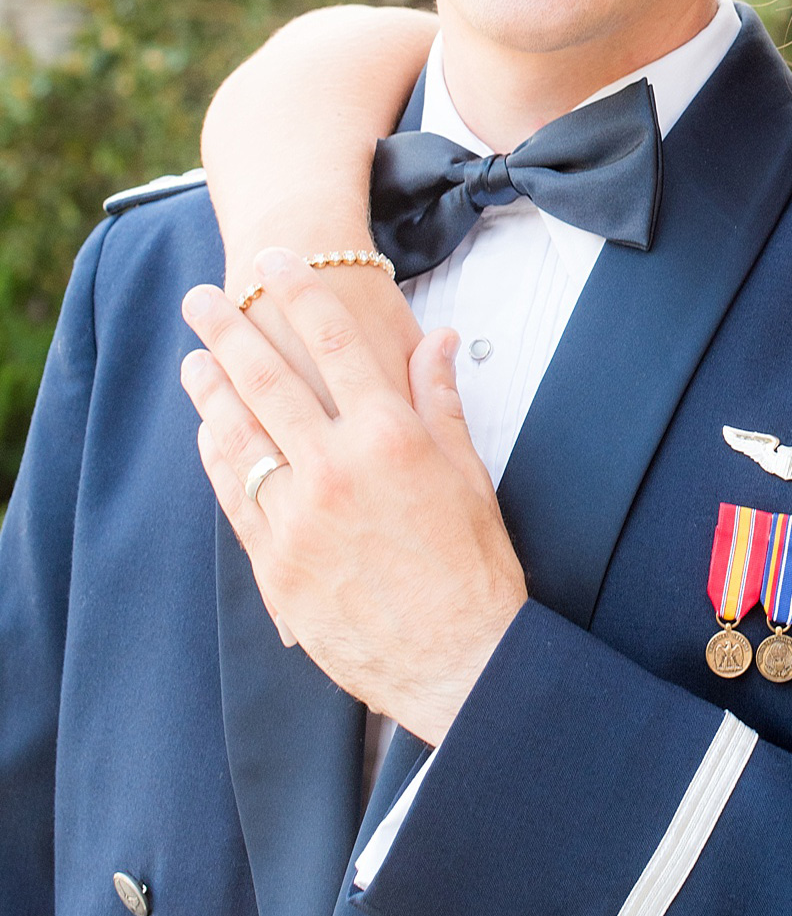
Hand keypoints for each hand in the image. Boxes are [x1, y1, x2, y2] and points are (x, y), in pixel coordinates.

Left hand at [181, 250, 526, 743]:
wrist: (455, 657)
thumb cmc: (472, 566)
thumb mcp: (468, 472)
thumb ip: (440, 401)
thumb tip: (440, 340)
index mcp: (390, 437)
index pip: (334, 343)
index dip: (301, 293)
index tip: (277, 258)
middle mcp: (337, 467)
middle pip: (269, 379)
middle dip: (230, 330)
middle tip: (202, 296)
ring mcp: (299, 517)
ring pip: (240, 435)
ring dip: (212, 391)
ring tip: (194, 357)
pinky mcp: (276, 564)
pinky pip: (236, 496)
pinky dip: (219, 458)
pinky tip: (209, 432)